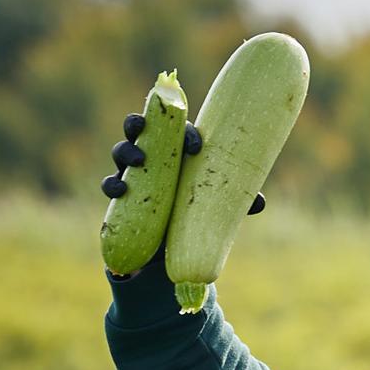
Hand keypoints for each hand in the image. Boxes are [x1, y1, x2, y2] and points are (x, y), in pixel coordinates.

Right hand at [100, 118, 265, 212]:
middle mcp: (155, 156)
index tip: (196, 147)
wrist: (173, 247)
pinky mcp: (123, 196)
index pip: (179, 129)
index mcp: (179, 151)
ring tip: (138, 160)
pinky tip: (120, 190)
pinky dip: (112, 185)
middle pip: (142, 128)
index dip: (185, 131)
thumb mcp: (219, 205)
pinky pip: (110, 184)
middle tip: (145, 128)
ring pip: (122, 151)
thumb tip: (258, 202)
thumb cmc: (199, 213)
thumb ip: (236, 200)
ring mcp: (135, 174)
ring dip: (126, 150)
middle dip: (140, 122)